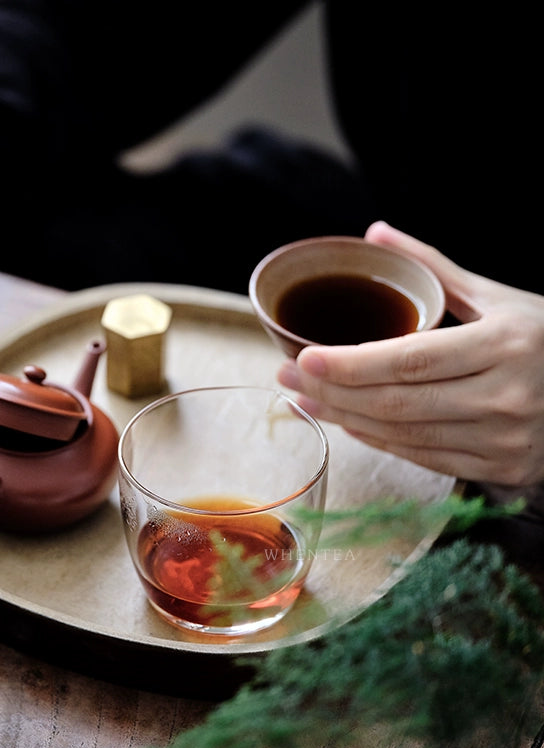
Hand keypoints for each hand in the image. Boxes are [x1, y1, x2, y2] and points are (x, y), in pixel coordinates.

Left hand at [277, 221, 543, 486]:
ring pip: (403, 435)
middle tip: (287, 379)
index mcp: (505, 343)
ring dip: (345, 418)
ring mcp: (503, 439)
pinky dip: (379, 440)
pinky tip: (348, 422)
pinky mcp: (500, 467)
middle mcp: (504, 395)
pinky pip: (422, 457)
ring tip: (305, 401)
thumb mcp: (500, 297)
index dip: (349, 364)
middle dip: (330, 392)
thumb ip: (436, 267)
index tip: (304, 358)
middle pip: (395, 402)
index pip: (409, 360)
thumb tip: (378, 234)